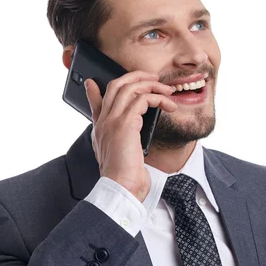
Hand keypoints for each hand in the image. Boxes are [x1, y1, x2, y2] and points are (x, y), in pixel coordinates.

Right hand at [84, 71, 176, 201]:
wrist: (121, 188)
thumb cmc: (124, 178)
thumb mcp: (119, 156)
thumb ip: (122, 141)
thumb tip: (130, 140)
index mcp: (100, 130)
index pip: (96, 101)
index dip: (97, 89)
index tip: (97, 82)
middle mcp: (104, 121)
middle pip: (116, 85)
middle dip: (137, 76)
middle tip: (154, 78)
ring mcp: (112, 120)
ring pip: (130, 87)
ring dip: (152, 85)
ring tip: (167, 90)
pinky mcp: (125, 123)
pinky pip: (142, 99)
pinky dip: (158, 98)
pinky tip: (168, 105)